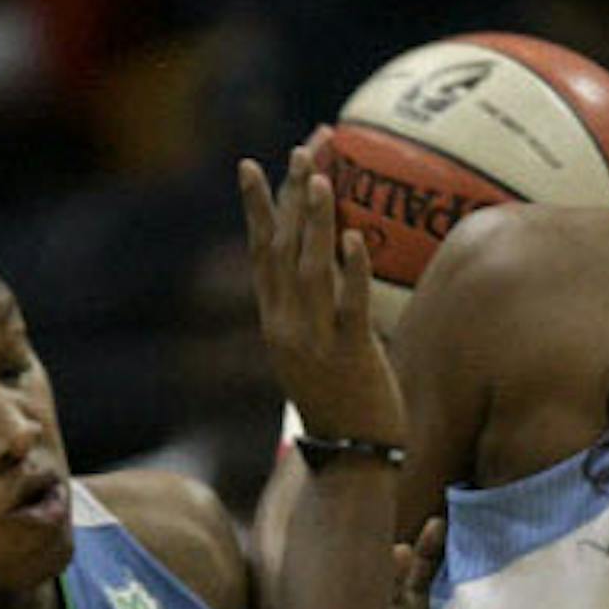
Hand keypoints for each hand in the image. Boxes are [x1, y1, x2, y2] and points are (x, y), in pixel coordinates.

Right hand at [238, 143, 404, 444]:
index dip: (258, 206)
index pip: (261, 252)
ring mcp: (315, 341)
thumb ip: (314, 311)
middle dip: (291, 195)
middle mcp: (286, 326)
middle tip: (303, 148)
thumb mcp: (314, 352)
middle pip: (283, 249)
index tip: (253, 163)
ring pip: (311, 270)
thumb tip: (329, 265)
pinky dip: (350, 271)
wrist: (350, 461)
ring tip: (323, 178)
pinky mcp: (350, 357)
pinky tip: (354, 238)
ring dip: (316, 222)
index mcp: (274, 322)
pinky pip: (349, 307)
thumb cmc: (341, 403)